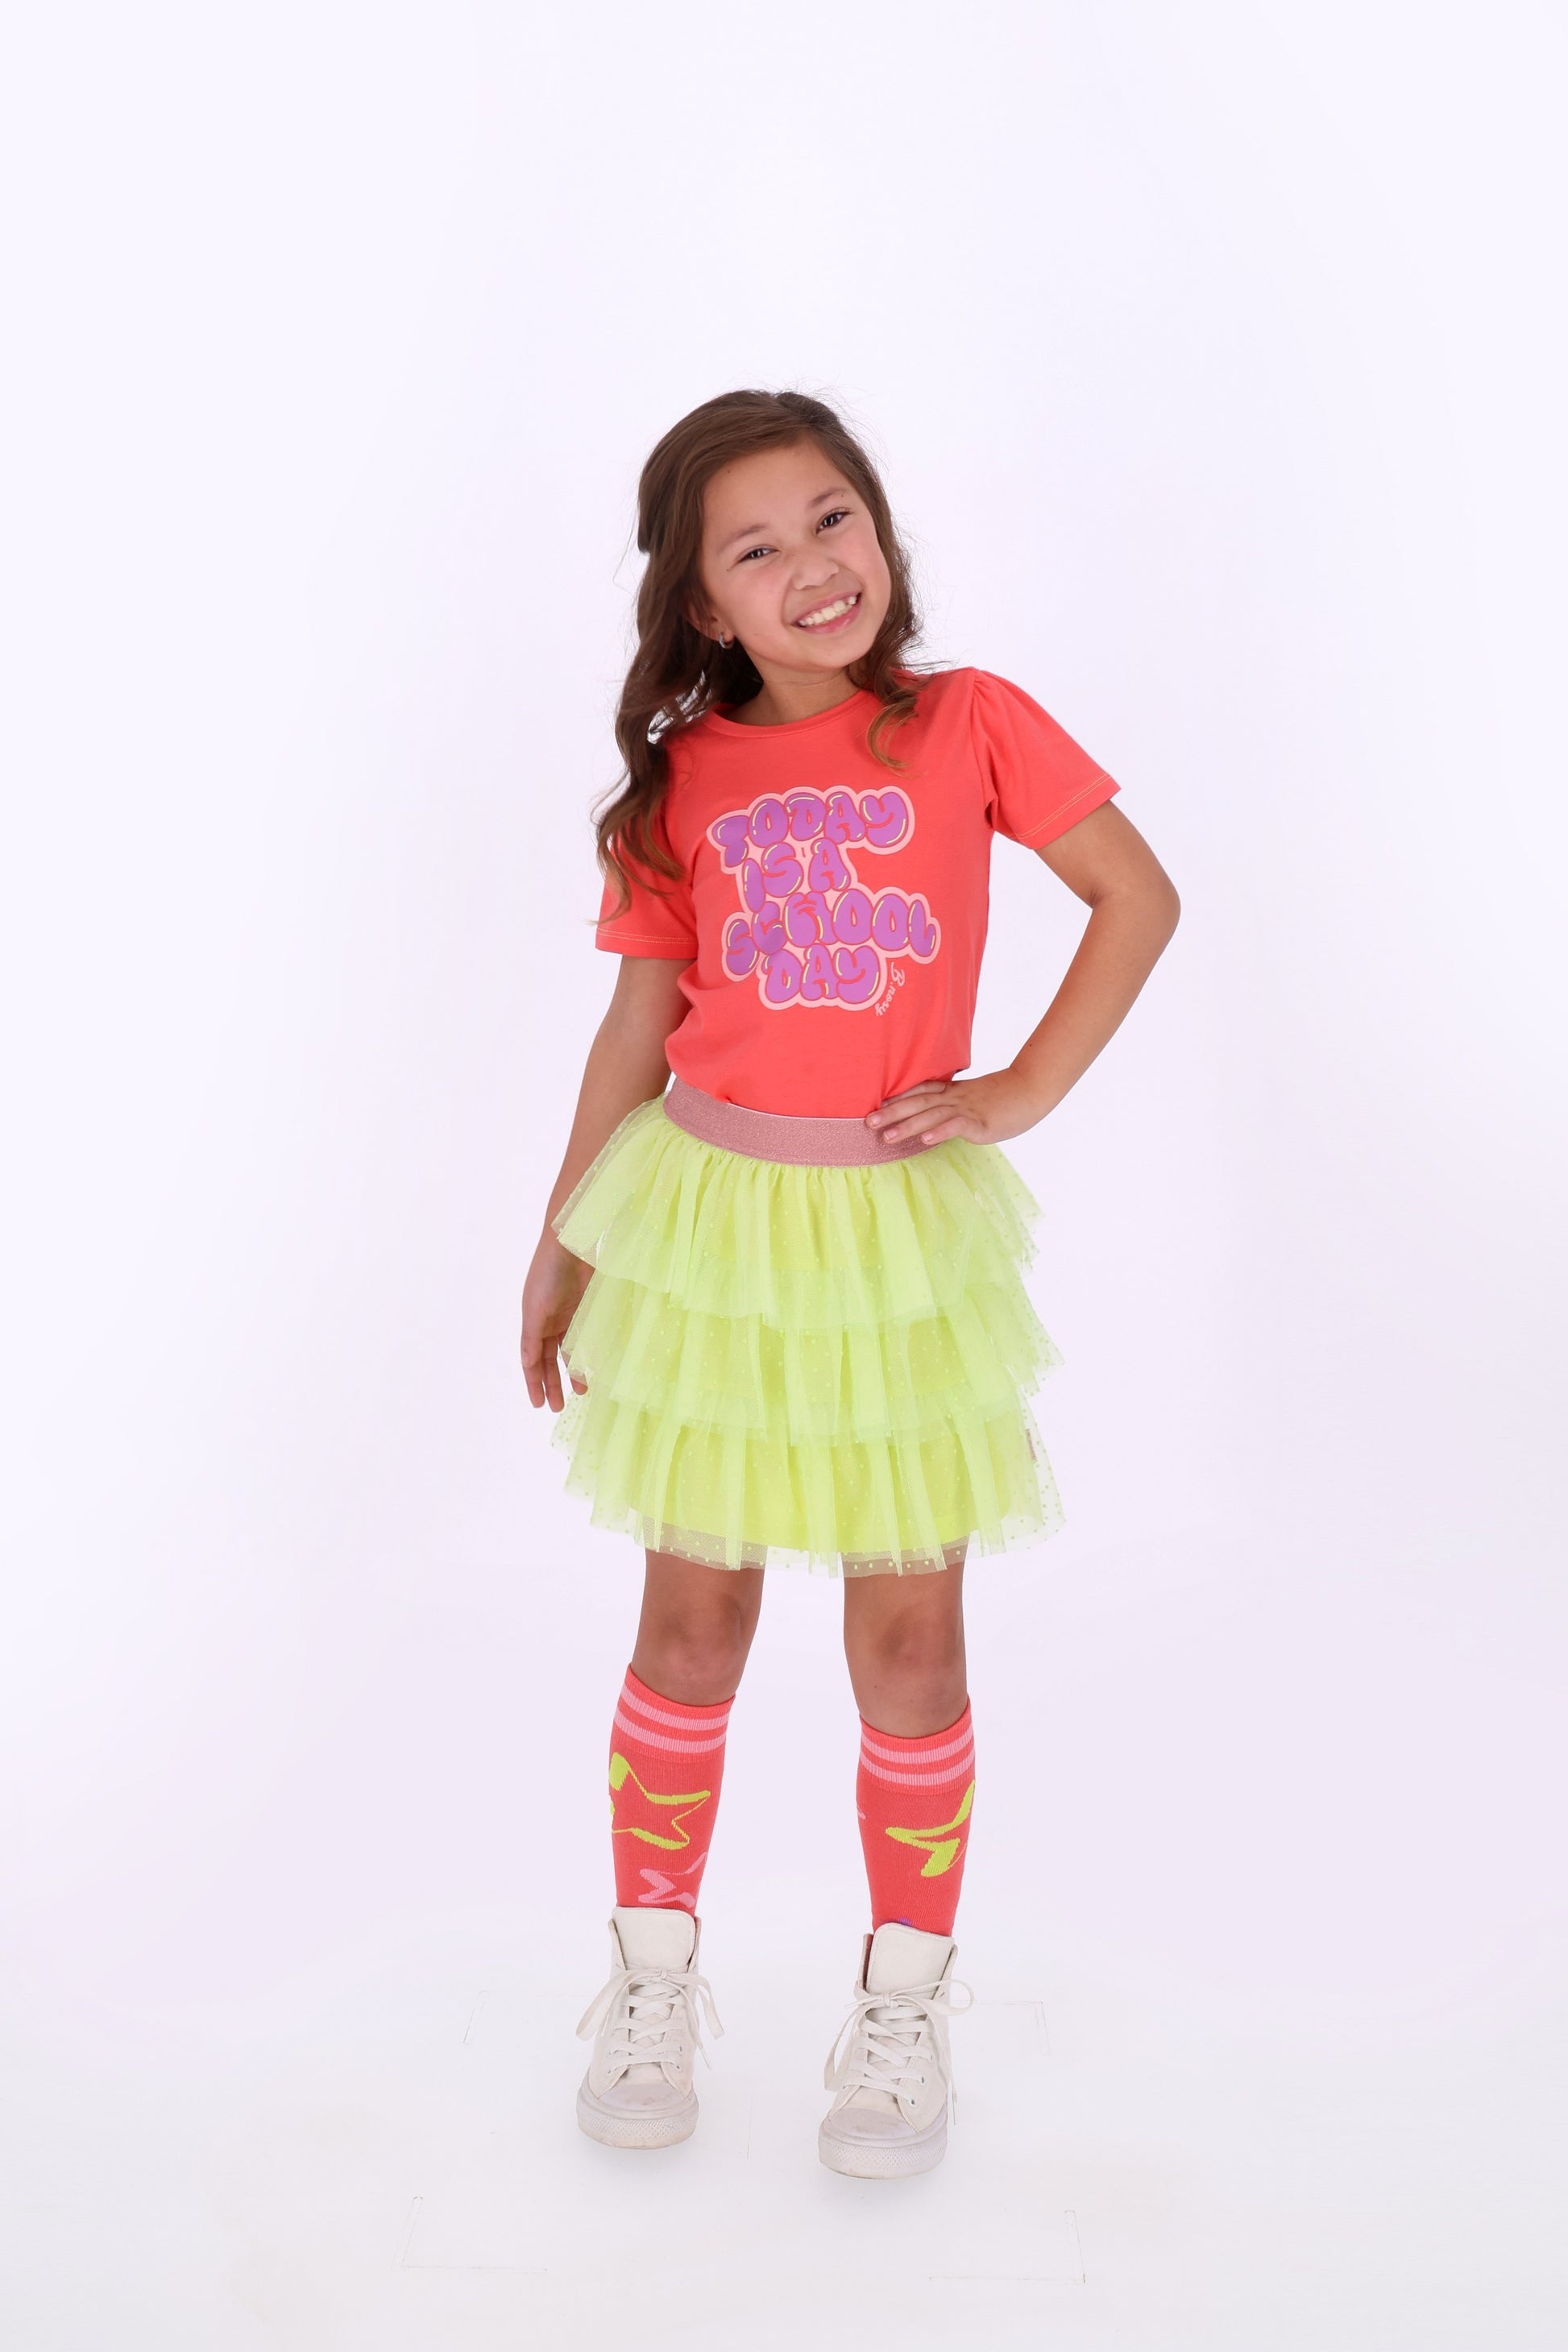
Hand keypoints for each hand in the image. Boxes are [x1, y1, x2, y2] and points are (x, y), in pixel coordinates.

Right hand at [520, 1231, 593, 1410]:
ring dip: (573, 1373)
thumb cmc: (547, 1275)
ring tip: (581, 1393)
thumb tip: (526, 1365)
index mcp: (533, 1323)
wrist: (570, 1245)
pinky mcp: (587, 1310)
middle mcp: (549, 1323)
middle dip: (552, 1384)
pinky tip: (594, 1367)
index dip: (534, 1383)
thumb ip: (531, 1339)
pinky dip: (588, 1353)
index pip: (532, 1361)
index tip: (538, 1405)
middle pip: (550, 1361)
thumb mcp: (535, 1309)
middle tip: (559, 1407)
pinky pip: (586, 1338)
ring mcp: (569, 1317)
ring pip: (569, 1353)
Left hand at [865, 1069, 1042, 1148]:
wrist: (1030, 1089)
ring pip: (932, 1115)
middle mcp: (955, 1098)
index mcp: (952, 1091)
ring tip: (887, 1137)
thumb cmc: (1003, 1097)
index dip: (897, 1098)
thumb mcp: (973, 1097)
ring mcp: (967, 1109)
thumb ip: (953, 1105)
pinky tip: (924, 1140)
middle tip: (867, 1123)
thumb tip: (933, 1118)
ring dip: (907, 1126)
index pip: (920, 1093)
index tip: (875, 1105)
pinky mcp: (981, 1122)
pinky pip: (957, 1126)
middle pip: (918, 1103)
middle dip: (891, 1113)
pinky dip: (939, 1132)